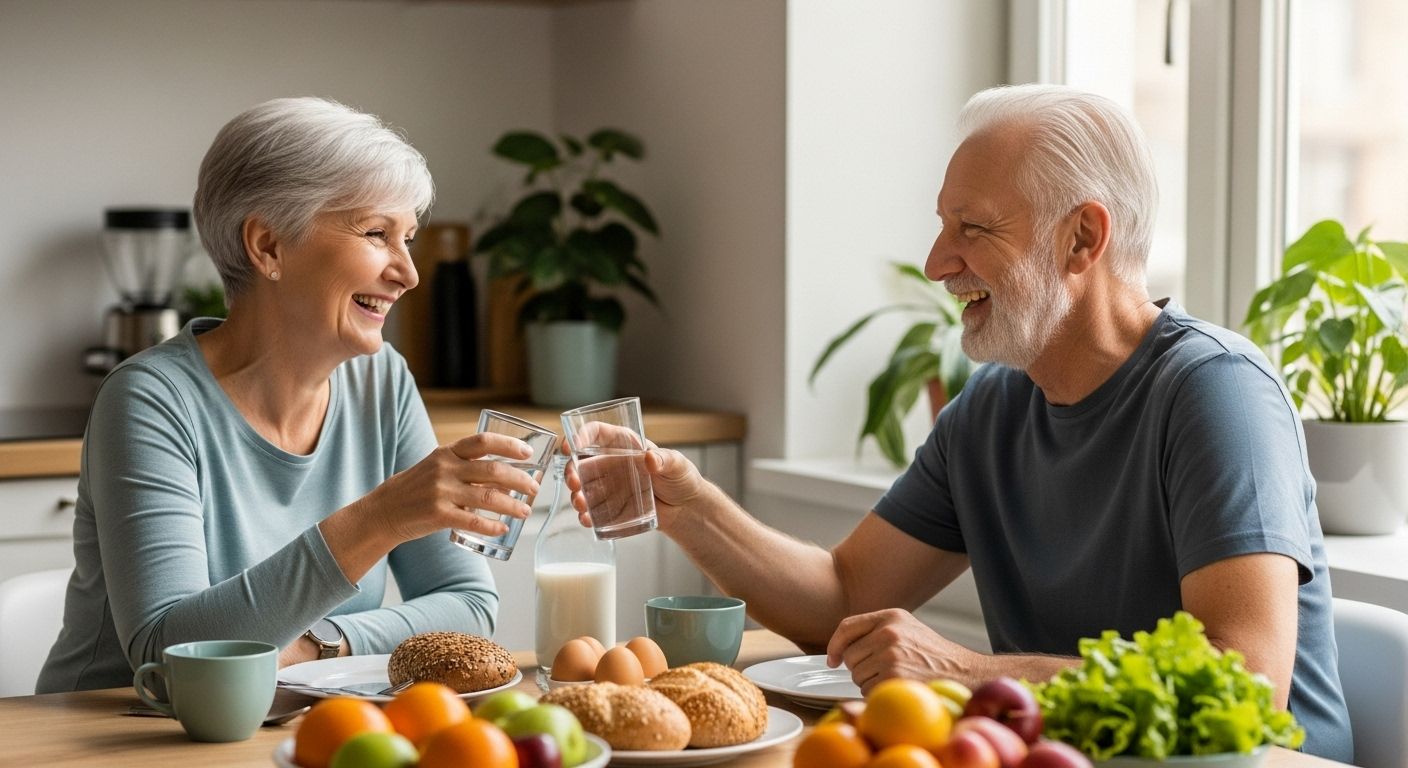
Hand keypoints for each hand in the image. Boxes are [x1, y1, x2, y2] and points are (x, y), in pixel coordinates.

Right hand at [360, 432, 539, 544]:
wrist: (384, 511)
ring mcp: (441, 492)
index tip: (528, 452)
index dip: (509, 444)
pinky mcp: (438, 515)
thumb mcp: (437, 467)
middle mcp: (445, 469)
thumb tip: (506, 476)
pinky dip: (492, 525)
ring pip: (488, 496)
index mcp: (447, 452)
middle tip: (535, 488)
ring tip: (526, 511)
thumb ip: (466, 467)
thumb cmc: (417, 488)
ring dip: (512, 505)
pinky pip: (473, 520)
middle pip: (492, 470)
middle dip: (520, 479)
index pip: (483, 441)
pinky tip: (503, 529)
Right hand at [563, 436, 708, 531]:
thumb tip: (650, 458)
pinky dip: (586, 515)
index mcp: (625, 444)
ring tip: (581, 504)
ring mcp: (610, 486)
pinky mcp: (612, 507)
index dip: (581, 435)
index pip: (597, 433)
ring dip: (576, 495)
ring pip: (583, 487)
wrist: (686, 509)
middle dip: (572, 470)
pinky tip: (587, 519)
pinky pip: (592, 510)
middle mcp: (612, 463)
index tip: (573, 446)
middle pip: (582, 461)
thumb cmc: (682, 479)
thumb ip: (666, 460)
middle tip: (574, 482)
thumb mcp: (677, 465)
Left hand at [825, 608, 988, 691]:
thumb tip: (840, 650)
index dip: (835, 645)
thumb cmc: (934, 656)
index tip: (833, 658)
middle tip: (883, 671)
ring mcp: (890, 655)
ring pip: (856, 675)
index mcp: (891, 617)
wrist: (964, 672)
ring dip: (869, 683)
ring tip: (896, 678)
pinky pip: (867, 690)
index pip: (847, 626)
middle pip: (850, 656)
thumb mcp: (908, 630)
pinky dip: (878, 694)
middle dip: (860, 668)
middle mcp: (889, 632)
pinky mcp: (893, 678)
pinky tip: (898, 688)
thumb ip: (876, 631)